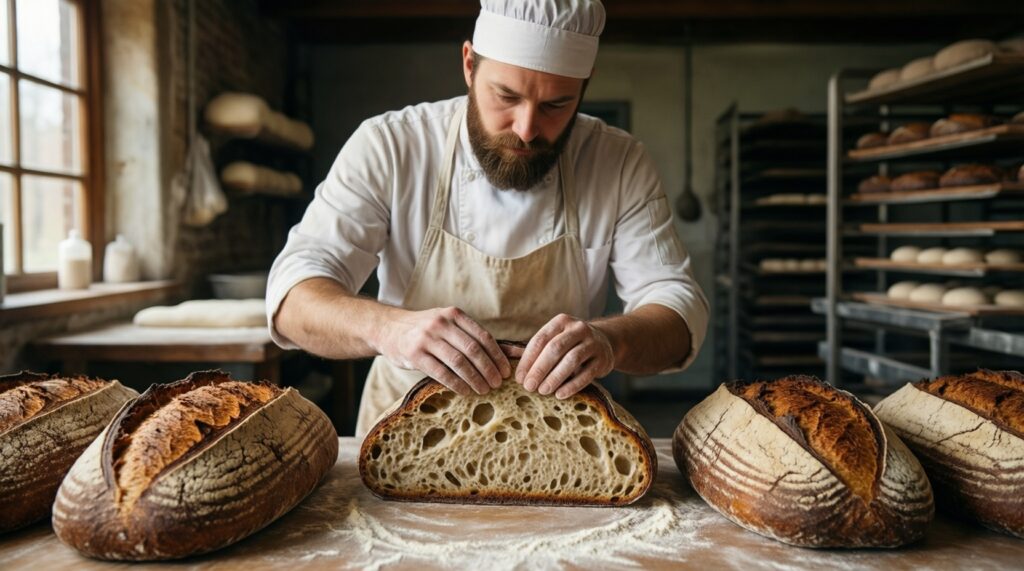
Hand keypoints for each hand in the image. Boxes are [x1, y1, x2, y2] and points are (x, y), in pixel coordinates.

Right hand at [376, 306, 510, 395]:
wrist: (388, 329)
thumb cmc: (427, 330)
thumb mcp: (451, 327)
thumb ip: (478, 338)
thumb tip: (517, 352)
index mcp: (454, 315)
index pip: (483, 336)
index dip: (498, 356)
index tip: (506, 372)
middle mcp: (441, 323)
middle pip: (473, 349)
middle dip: (488, 369)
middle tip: (497, 384)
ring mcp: (426, 338)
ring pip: (458, 361)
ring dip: (475, 378)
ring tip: (484, 390)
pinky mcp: (414, 354)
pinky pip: (441, 372)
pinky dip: (456, 383)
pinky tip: (465, 391)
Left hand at [515, 314, 614, 398]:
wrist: (605, 342)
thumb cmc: (571, 344)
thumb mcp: (556, 339)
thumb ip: (537, 350)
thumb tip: (512, 366)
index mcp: (561, 321)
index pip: (541, 339)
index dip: (528, 360)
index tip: (519, 378)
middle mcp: (578, 329)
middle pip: (555, 348)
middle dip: (540, 369)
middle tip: (529, 387)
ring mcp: (593, 343)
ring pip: (572, 360)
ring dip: (555, 377)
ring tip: (543, 391)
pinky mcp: (603, 359)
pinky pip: (587, 373)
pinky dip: (572, 385)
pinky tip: (560, 394)